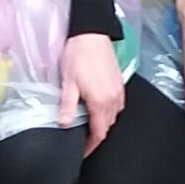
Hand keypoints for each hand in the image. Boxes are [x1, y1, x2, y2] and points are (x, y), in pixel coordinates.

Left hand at [60, 33, 126, 151]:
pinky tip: (98, 106)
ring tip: (89, 123)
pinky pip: (117, 104)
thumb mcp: (68, 82)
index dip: (91, 145)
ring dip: (103, 123)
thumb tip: (64, 124)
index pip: (99, 132)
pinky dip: (109, 111)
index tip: (83, 151)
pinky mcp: (120, 82)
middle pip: (107, 126)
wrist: (92, 33)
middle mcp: (113, 98)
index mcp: (100, 101)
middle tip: (82, 138)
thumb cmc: (78, 55)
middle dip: (96, 135)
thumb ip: (67, 105)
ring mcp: (118, 90)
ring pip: (114, 116)